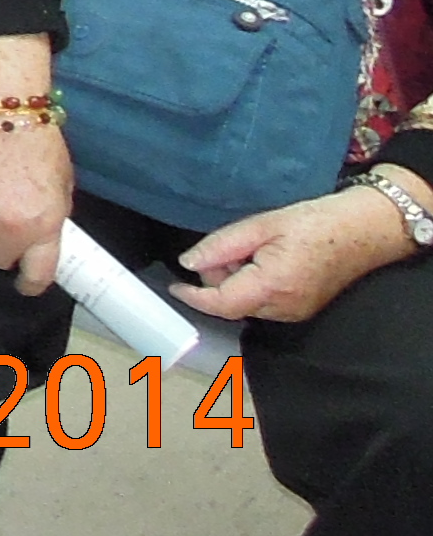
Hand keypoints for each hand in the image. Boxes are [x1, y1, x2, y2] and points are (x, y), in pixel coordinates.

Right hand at [0, 112, 75, 298]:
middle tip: (6, 227)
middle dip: (3, 247)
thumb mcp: (62, 187)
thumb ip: (51, 215)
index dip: (30, 283)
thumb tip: (40, 230)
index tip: (26, 283)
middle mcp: (9, 229)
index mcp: (43, 227)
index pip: (37, 274)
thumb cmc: (39, 145)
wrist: (1, 115)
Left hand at [177, 189, 416, 323]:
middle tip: (231, 245)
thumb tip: (189, 263)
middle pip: (231, 303)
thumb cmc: (313, 222)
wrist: (363, 232)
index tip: (173, 287)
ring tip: (253, 249)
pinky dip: (252, 285)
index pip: (221, 303)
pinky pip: (263, 303)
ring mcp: (295, 313)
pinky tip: (264, 260)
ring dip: (235, 281)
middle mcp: (283, 308)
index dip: (193, 297)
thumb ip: (222, 246)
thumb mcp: (261, 225)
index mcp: (271, 287)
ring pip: (246, 304)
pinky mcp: (302, 310)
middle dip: (218, 278)